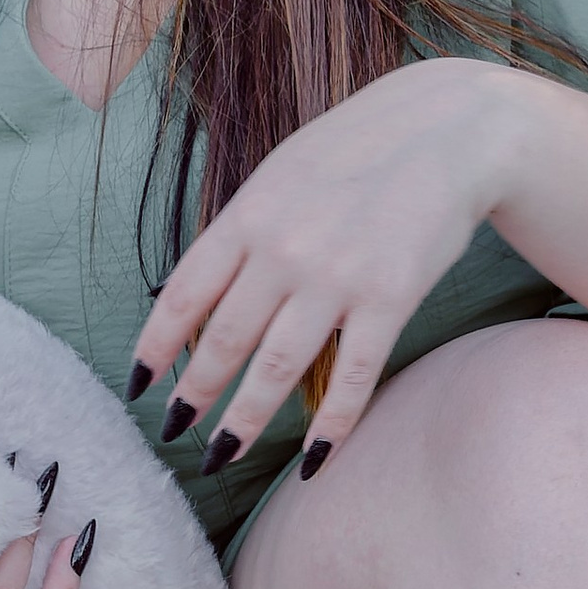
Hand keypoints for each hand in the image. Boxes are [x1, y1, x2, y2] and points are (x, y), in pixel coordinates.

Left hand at [129, 56, 530, 471]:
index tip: (137, 386)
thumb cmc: (357, 152)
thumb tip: (195, 294)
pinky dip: (331, 425)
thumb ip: (241, 232)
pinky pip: (353, 376)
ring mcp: (337, 277)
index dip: (155, 347)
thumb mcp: (280, 175)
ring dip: (245, 421)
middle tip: (175, 432)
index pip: (184, 295)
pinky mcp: (390, 298)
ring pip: (277, 368)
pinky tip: (312, 459)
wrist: (450, 128)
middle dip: (194, 396)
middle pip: (223, 341)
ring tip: (223, 453)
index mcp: (247, 216)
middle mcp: (283, 250)